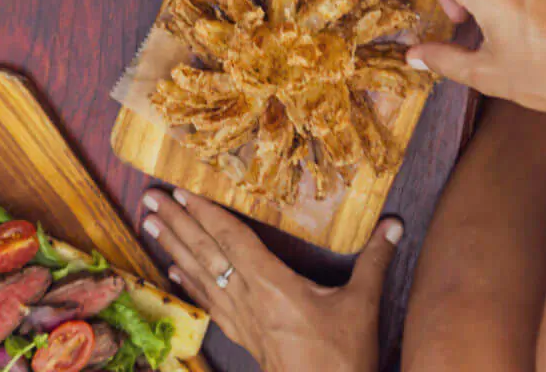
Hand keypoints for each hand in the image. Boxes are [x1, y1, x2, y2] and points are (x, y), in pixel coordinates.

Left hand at [142, 188, 400, 371]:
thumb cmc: (344, 358)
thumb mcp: (362, 305)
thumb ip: (375, 260)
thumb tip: (395, 223)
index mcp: (273, 285)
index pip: (232, 240)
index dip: (207, 213)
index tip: (181, 190)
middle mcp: (249, 299)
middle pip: (206, 254)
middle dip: (176, 224)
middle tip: (149, 199)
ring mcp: (242, 320)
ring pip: (201, 276)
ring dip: (173, 247)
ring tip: (149, 223)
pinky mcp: (244, 337)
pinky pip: (209, 304)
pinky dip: (188, 284)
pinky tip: (171, 271)